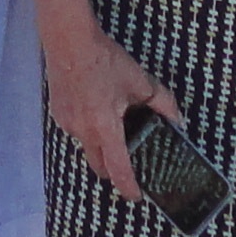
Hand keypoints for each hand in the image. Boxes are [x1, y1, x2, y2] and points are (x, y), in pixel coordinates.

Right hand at [44, 24, 180, 203]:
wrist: (69, 41)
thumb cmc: (104, 61)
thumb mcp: (140, 82)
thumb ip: (163, 104)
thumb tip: (178, 120)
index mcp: (105, 129)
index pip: (118, 170)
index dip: (129, 187)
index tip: (137, 195)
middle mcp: (83, 132)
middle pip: (99, 166)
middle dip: (112, 171)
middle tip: (127, 164)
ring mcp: (67, 123)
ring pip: (86, 147)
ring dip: (99, 146)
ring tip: (112, 124)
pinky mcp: (57, 113)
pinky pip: (75, 130)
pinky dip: (87, 128)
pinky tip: (94, 107)